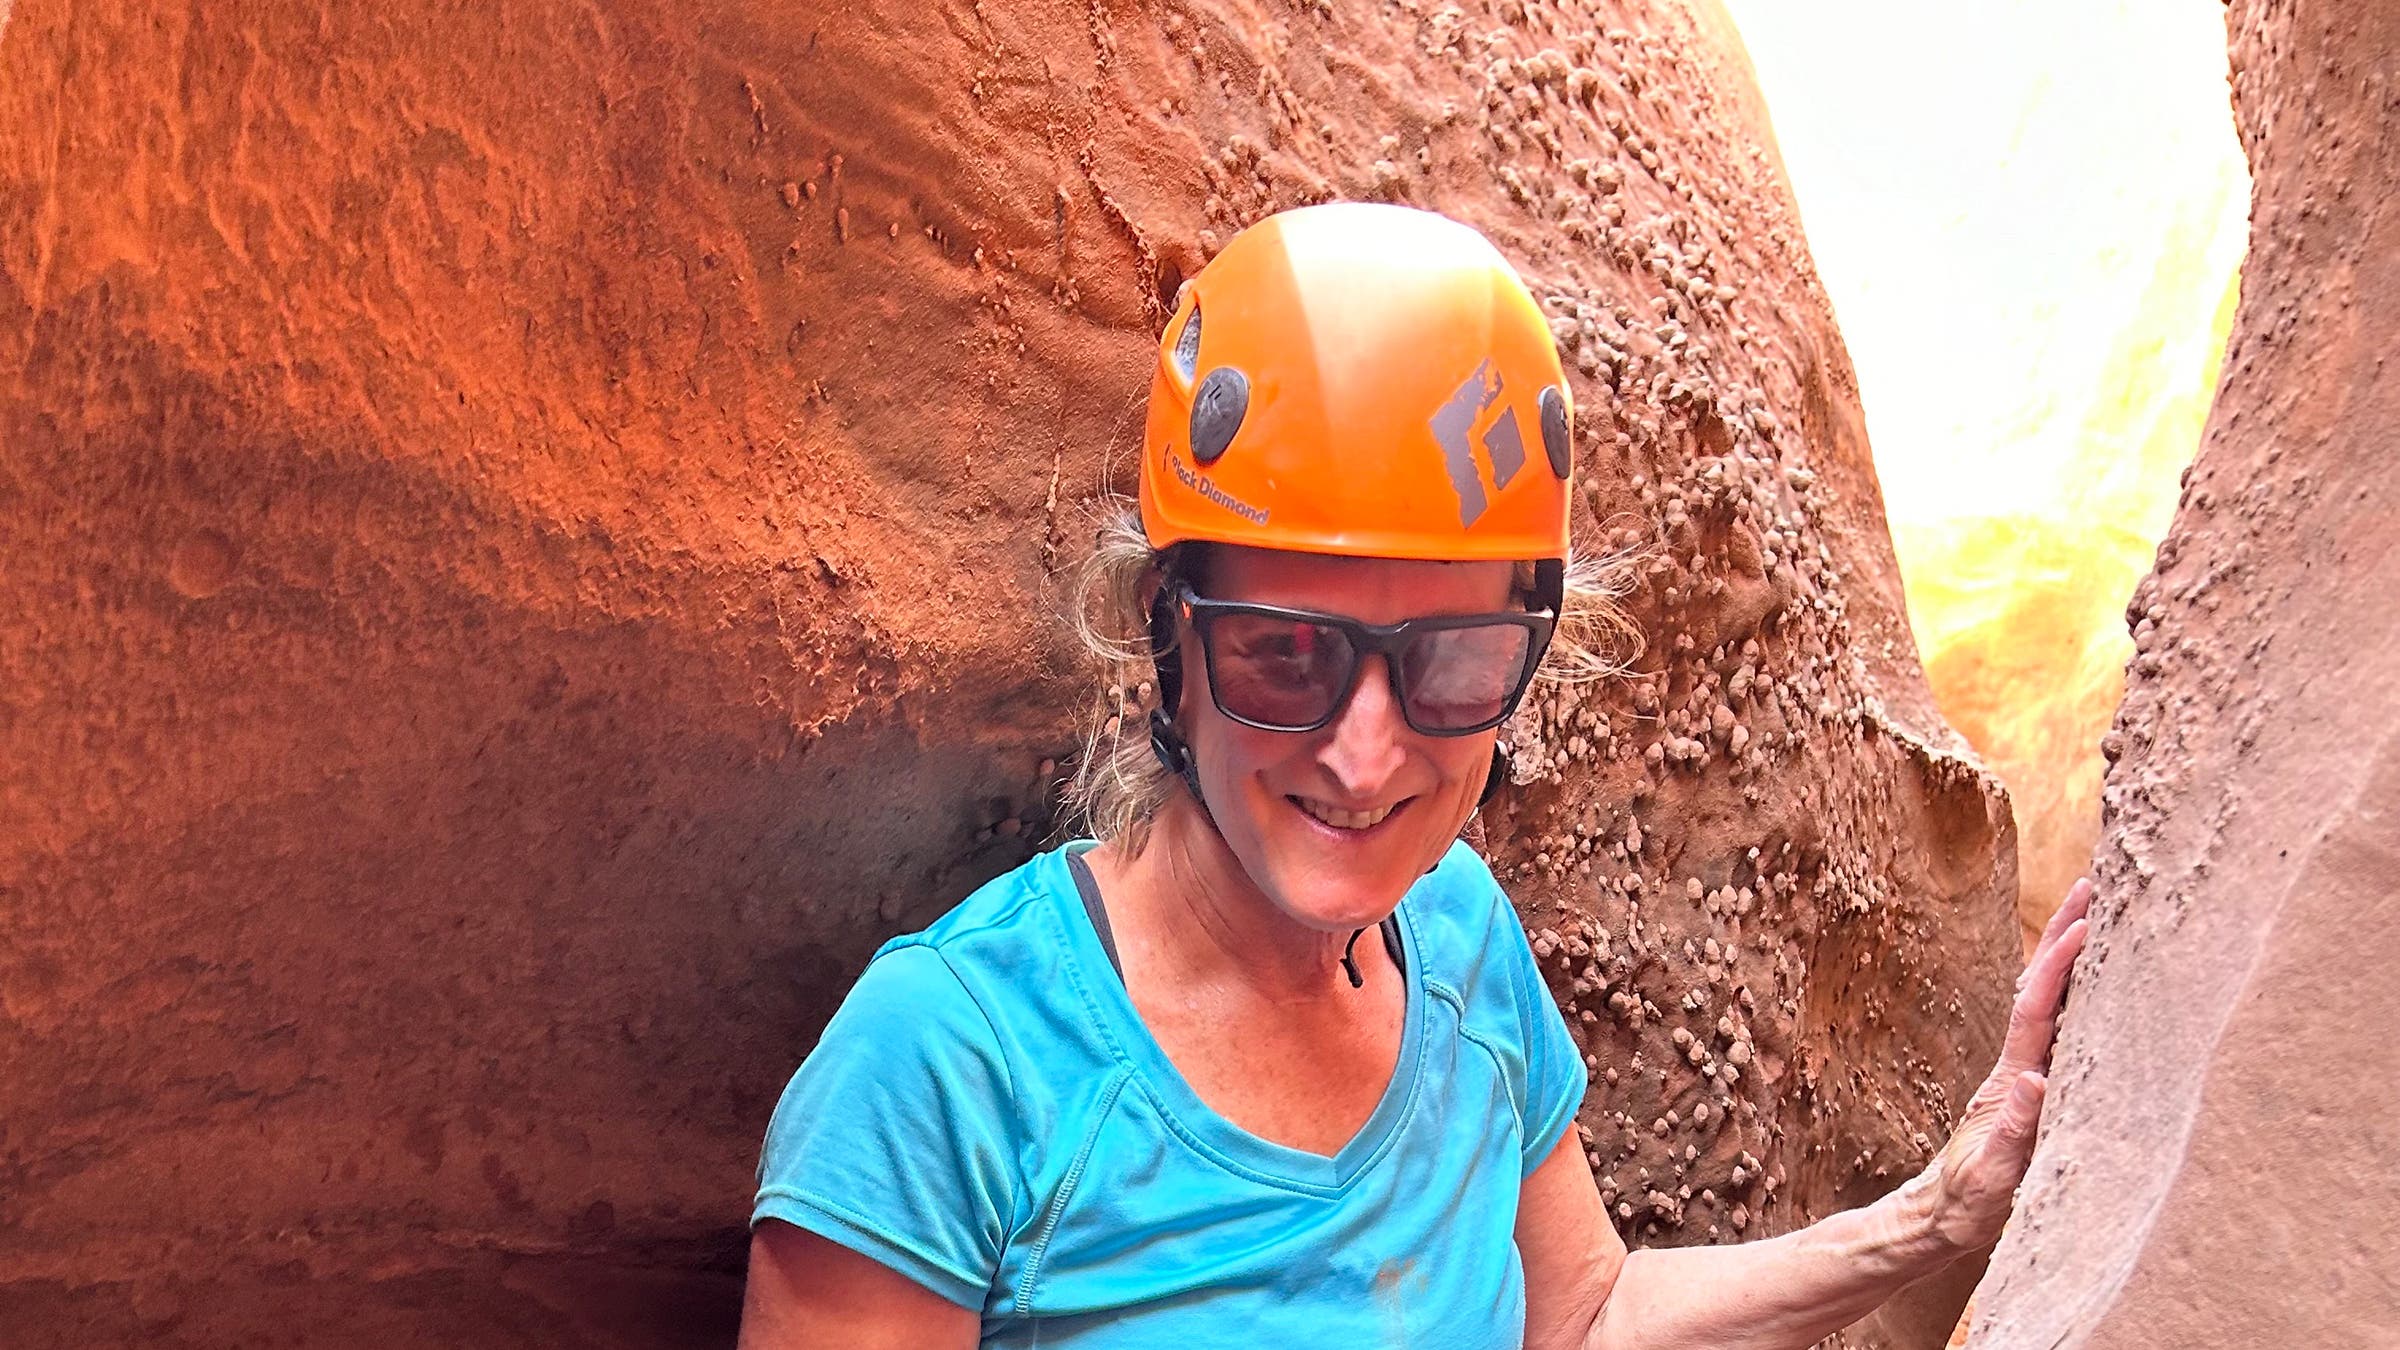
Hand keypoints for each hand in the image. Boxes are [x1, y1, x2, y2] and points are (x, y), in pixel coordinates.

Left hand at [1910, 879, 2090, 1255]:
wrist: (1940, 1218)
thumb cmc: (1966, 1202)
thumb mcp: (1991, 1174)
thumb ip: (2011, 1132)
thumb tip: (2032, 1082)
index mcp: (2011, 1079)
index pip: (2037, 1009)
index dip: (2060, 966)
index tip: (2085, 924)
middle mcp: (2018, 1065)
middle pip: (2041, 986)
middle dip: (2065, 934)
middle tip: (2093, 883)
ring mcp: (2024, 1073)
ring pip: (2051, 1001)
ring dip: (2071, 955)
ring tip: (2098, 909)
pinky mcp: (2032, 1088)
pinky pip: (2059, 1029)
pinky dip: (2077, 994)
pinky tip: (2095, 976)